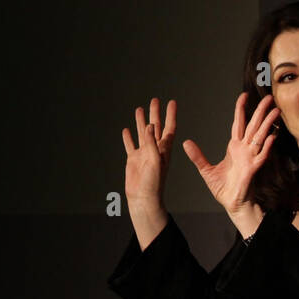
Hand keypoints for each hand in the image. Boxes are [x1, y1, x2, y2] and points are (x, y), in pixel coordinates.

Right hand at [122, 98, 175, 214]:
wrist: (143, 198)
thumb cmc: (153, 184)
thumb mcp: (155, 162)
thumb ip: (152, 144)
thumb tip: (149, 126)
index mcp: (164, 149)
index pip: (169, 127)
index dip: (171, 114)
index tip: (171, 102)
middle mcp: (154, 149)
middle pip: (155, 127)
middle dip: (155, 113)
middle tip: (154, 100)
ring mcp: (143, 154)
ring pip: (142, 133)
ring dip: (140, 121)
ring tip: (139, 109)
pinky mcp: (133, 160)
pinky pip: (130, 145)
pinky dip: (128, 137)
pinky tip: (126, 130)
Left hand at [183, 93, 279, 217]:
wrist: (232, 204)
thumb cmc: (223, 188)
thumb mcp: (206, 170)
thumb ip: (197, 156)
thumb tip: (186, 142)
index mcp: (234, 147)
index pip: (239, 124)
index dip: (241, 110)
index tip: (243, 96)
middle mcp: (245, 150)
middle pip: (253, 126)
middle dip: (260, 111)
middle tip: (268, 97)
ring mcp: (251, 158)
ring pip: (260, 136)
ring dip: (267, 124)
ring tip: (275, 111)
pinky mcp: (253, 169)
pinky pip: (262, 155)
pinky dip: (266, 146)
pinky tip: (271, 136)